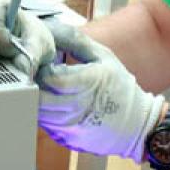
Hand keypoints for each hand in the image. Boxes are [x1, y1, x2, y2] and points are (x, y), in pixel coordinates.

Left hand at [37, 26, 164, 161]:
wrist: (136, 126)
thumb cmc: (120, 88)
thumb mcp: (105, 57)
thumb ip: (77, 41)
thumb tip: (52, 29)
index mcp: (88, 84)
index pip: (50, 78)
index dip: (41, 68)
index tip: (41, 62)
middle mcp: (78, 108)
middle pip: (39, 97)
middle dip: (33, 84)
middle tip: (36, 75)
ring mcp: (71, 127)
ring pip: (38, 113)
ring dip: (36, 99)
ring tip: (44, 89)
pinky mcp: (66, 139)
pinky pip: (44, 125)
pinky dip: (44, 113)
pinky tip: (53, 104)